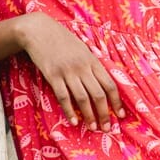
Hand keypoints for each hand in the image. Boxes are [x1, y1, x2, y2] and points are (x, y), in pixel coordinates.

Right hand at [17, 13, 124, 130]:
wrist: (39, 30)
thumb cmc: (62, 40)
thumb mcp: (82, 49)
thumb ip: (92, 65)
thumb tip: (102, 82)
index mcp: (93, 61)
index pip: (110, 84)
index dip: (117, 101)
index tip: (120, 115)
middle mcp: (83, 67)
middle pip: (98, 94)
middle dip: (104, 113)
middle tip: (106, 128)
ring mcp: (68, 71)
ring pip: (83, 98)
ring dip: (89, 115)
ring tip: (92, 128)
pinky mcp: (53, 75)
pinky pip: (63, 97)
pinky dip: (69, 111)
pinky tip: (73, 121)